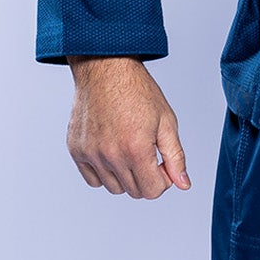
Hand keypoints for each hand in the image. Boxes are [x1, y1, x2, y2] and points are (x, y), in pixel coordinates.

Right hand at [65, 56, 190, 197]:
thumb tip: (183, 184)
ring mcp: (91, 153)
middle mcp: (111, 155)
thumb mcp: (166, 122)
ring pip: (113, 188)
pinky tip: (112, 153)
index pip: (152, 191)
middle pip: (134, 191)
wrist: (106, 68)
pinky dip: (104, 173)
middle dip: (146, 178)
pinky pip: (93, 180)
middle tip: (148, 155)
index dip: (163, 180)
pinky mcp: (77, 150)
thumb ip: (175, 157)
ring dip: (126, 177)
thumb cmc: (137, 91)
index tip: (162, 164)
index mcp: (136, 149)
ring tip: (129, 151)